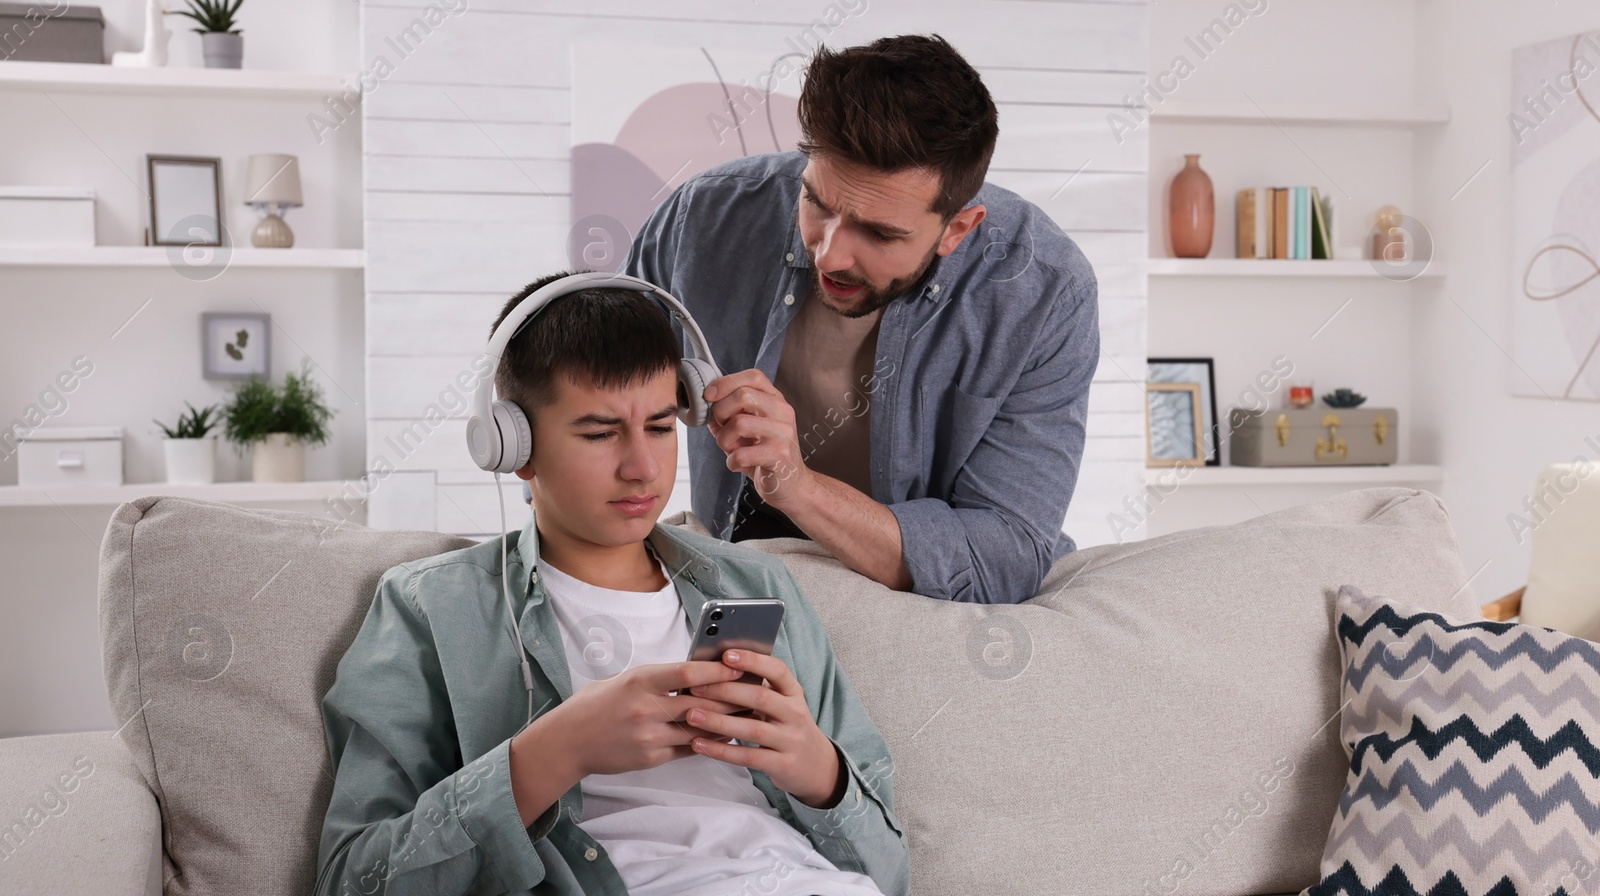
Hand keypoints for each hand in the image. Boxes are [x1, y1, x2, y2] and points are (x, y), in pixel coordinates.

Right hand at [539, 661, 745, 777]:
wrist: (568, 741)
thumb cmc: (597, 704)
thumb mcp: (624, 680)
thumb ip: (658, 677)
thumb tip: (696, 671)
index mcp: (640, 681)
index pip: (688, 673)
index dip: (717, 670)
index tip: (739, 666)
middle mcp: (646, 708)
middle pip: (701, 702)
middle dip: (731, 697)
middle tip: (756, 691)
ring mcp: (649, 736)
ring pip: (700, 728)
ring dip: (727, 722)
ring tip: (749, 714)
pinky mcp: (650, 757)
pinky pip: (689, 748)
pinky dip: (710, 741)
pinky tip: (726, 735)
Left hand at [685, 649, 846, 808]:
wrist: (817, 766)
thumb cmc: (788, 728)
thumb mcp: (783, 704)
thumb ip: (758, 690)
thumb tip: (716, 671)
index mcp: (794, 693)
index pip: (778, 670)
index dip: (753, 661)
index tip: (726, 655)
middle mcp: (795, 714)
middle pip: (761, 698)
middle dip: (727, 691)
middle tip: (696, 687)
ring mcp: (790, 741)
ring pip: (753, 729)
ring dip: (720, 722)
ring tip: (692, 715)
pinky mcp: (782, 765)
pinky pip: (748, 757)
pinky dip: (721, 751)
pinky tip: (699, 744)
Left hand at [705, 370, 813, 511]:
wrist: (792, 485)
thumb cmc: (766, 455)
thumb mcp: (748, 430)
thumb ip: (728, 415)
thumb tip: (704, 404)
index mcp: (776, 400)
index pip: (753, 376)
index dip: (726, 382)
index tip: (709, 395)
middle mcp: (783, 412)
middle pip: (742, 395)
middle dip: (720, 412)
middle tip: (721, 428)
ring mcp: (783, 433)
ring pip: (739, 423)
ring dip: (724, 439)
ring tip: (730, 449)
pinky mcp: (780, 456)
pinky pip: (741, 454)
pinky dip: (731, 462)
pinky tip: (738, 465)